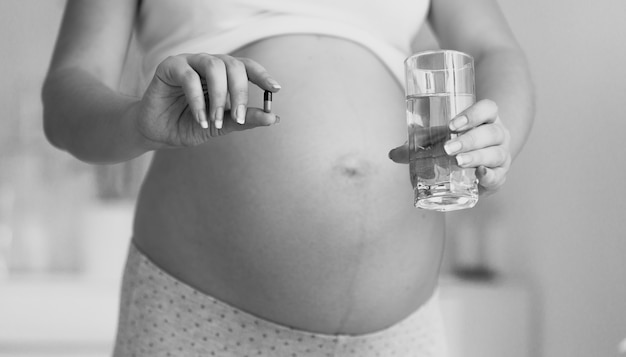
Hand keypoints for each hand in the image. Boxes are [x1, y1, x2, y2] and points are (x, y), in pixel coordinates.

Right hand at [135, 53, 280, 148]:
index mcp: (224, 74)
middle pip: (233, 65)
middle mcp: (209, 64)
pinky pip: (189, 78)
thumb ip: (243, 120)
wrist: (158, 132)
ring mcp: (190, 62)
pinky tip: (201, 119)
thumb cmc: (189, 125)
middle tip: (240, 117)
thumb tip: (272, 118)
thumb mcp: (221, 126)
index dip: (262, 75)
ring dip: (219, 96)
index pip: (247, 67)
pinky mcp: (170, 67)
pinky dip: (198, 101)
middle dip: (240, 92)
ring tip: (216, 120)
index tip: (275, 89)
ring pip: (214, 66)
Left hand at [389, 99, 510, 196]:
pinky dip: (491, 176)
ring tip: (458, 162)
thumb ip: (418, 144)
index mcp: (486, 119)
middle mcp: (499, 135)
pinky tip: (480, 175)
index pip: (488, 109)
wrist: (484, 158)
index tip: (452, 124)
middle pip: (491, 133)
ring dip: (477, 157)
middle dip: (469, 140)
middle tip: (448, 148)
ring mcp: (502, 155)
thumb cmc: (459, 143)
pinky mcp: (500, 176)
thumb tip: (392, 154)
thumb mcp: (440, 138)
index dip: (473, 114)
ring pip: (496, 153)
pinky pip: (500, 176)